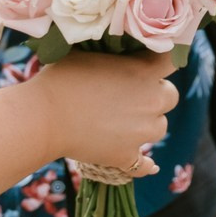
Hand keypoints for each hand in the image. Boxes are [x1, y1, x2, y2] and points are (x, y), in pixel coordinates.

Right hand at [36, 50, 178, 174]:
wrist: (43, 117)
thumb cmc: (61, 77)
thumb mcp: (91, 53)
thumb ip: (116, 54)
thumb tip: (121, 52)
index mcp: (143, 72)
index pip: (172, 60)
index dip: (164, 60)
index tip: (155, 60)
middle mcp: (151, 102)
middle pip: (170, 97)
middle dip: (155, 94)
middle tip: (132, 93)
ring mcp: (141, 133)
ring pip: (159, 128)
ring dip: (146, 124)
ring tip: (122, 121)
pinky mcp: (127, 156)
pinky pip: (145, 164)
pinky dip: (144, 164)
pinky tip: (149, 164)